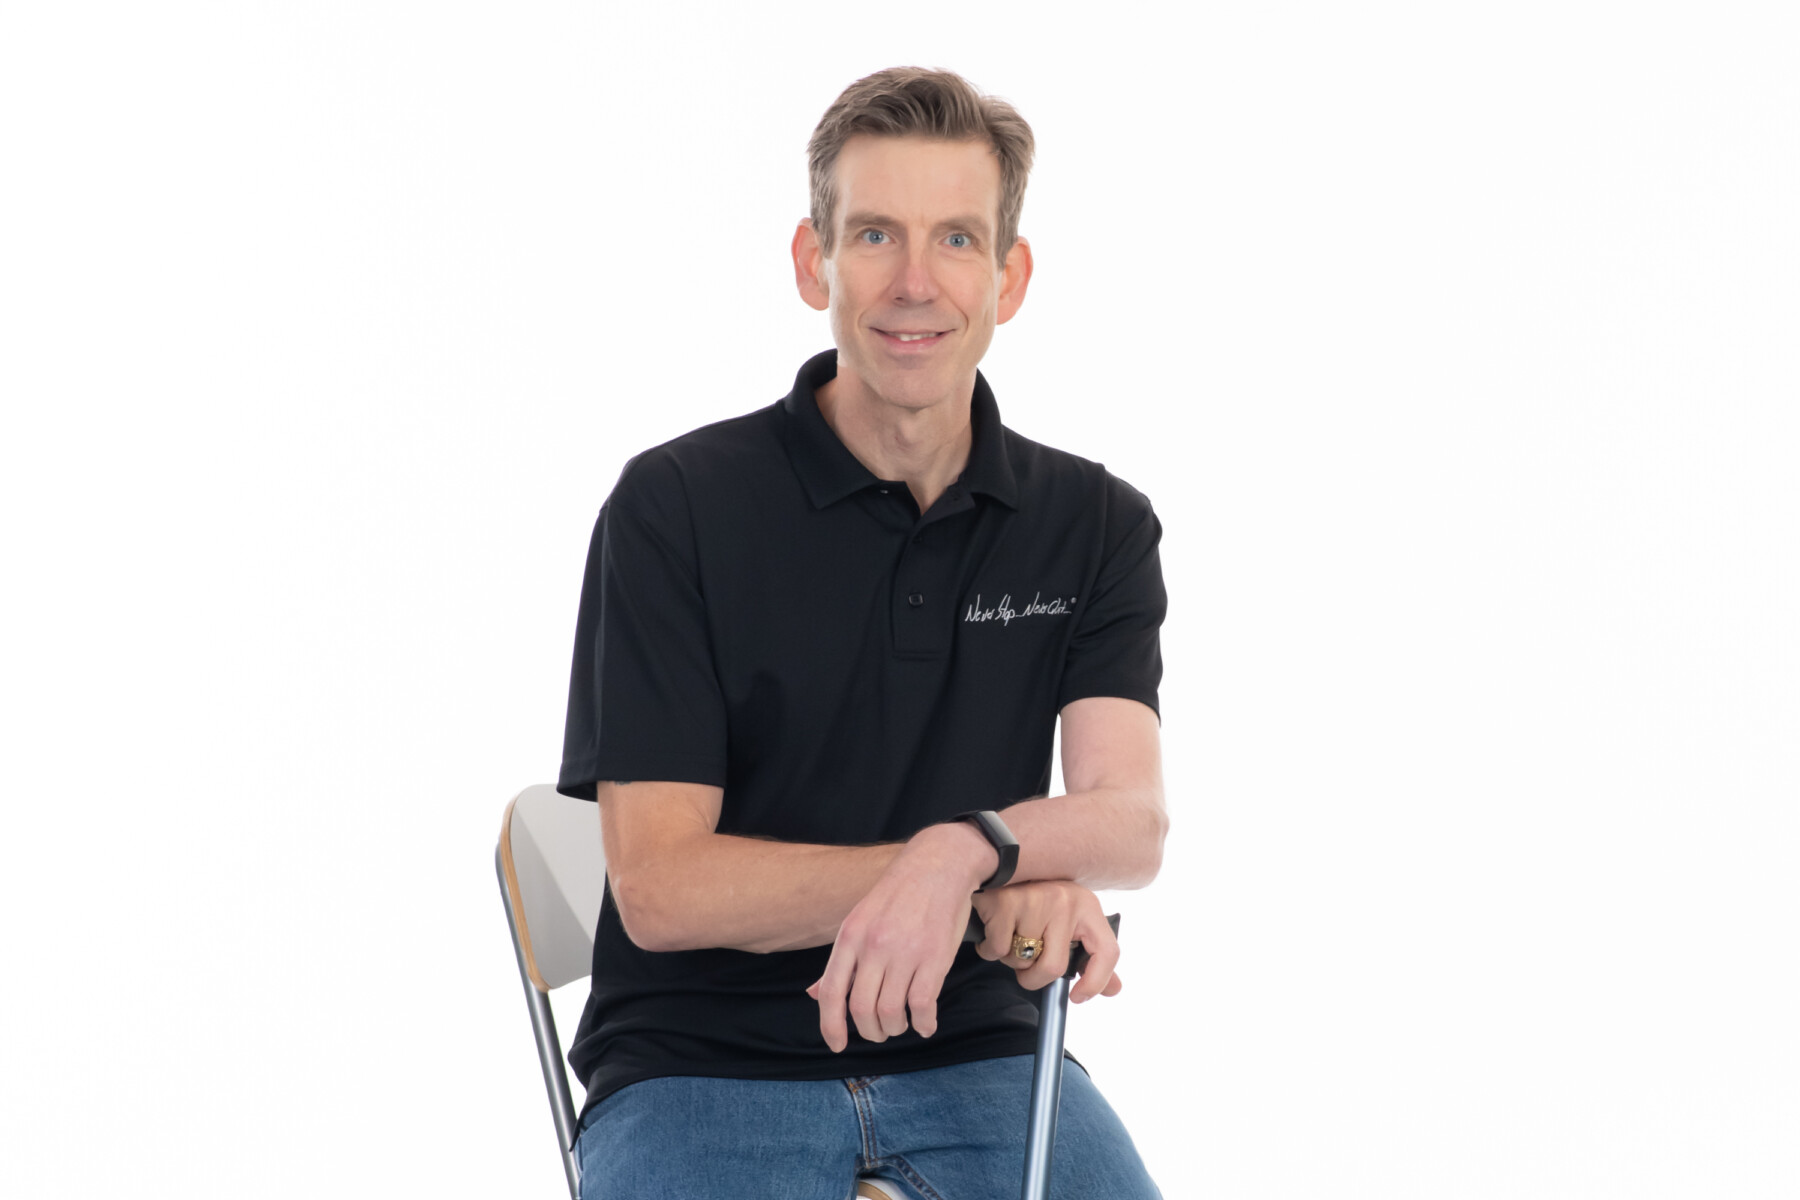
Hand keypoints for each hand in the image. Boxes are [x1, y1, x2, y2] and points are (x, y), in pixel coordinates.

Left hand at [805, 825, 986, 1051]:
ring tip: (902, 1024)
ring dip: (896, 1028)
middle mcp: (874, 945)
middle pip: (862, 1009)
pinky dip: (923, 1024)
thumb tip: (814, 995)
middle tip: (879, 1032)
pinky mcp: (935, 957)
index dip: (830, 1025)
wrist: (938, 864)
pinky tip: (925, 1024)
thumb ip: (841, 960)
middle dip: (870, 1031)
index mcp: (850, 936)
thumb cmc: (898, 896)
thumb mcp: (860, 920)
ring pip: (891, 1012)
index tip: (837, 1045)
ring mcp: (905, 952)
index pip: (832, 991)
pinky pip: (923, 1005)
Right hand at [970, 880, 1122, 1002]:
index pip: (1107, 951)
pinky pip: (996, 950)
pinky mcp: (1003, 902)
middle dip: (1033, 977)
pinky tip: (992, 929)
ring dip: (1009, 958)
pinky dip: (989, 949)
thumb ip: (1092, 957)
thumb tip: (1114, 989)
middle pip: (1054, 967)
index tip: (1077, 997)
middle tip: (1026, 963)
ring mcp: (1034, 899)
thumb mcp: (1070, 922)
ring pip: (1020, 960)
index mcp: (1086, 905)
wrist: (1000, 862)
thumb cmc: (1037, 900)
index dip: (1096, 982)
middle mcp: (1065, 900)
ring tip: (1008, 934)